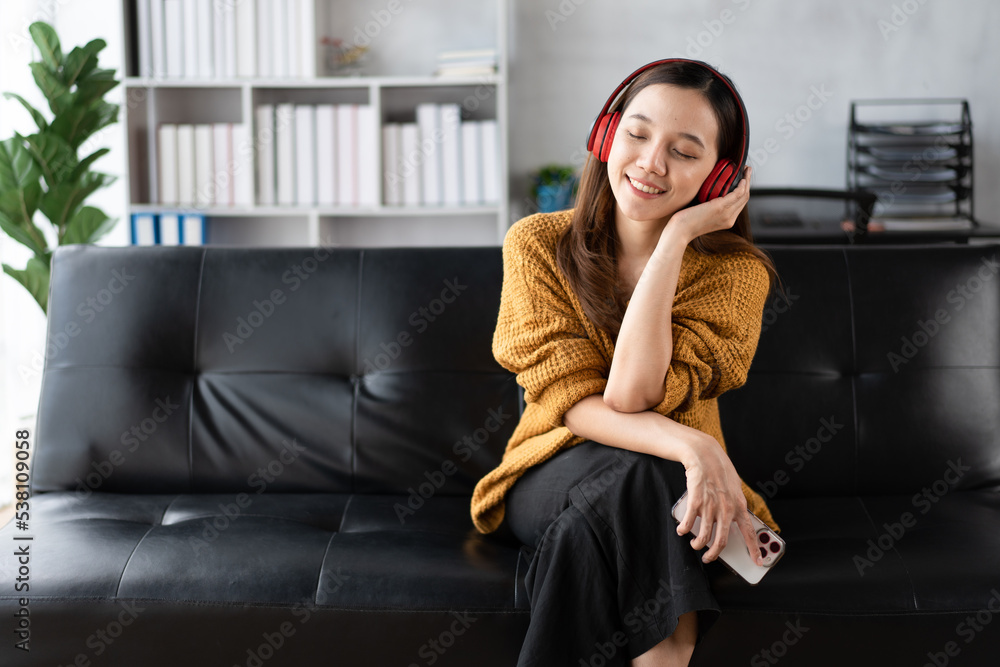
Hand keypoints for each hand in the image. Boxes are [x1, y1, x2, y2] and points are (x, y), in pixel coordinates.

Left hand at [660, 165, 751, 246]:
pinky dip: (742, 185)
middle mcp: (729, 219)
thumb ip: (708, 206)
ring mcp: (726, 214)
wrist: (679, 232)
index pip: (740, 204)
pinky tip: (741, 178)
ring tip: (746, 169)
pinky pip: (737, 194)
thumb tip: (706, 193)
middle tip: (747, 170)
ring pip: (744, 195)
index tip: (743, 178)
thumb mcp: (701, 214)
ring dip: (747, 180)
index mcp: (726, 221)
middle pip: (745, 198)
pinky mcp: (720, 208)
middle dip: (748, 182)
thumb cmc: (685, 223)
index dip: (744, 190)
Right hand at [674, 431, 762, 565]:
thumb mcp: (734, 488)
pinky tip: (682, 530)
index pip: (750, 533)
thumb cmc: (719, 470)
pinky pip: (688, 524)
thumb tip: (730, 523)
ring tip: (695, 545)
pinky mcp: (695, 502)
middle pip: (722, 542)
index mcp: (739, 506)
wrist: (704, 454)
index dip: (755, 550)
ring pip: (704, 537)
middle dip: (714, 554)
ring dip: (698, 545)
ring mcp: (710, 507)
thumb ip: (733, 506)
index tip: (758, 563)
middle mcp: (726, 509)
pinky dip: (683, 530)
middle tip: (709, 558)